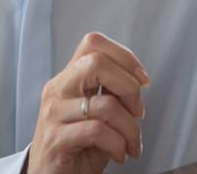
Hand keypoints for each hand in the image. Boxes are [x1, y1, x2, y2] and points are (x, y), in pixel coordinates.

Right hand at [28, 32, 149, 173]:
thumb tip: (137, 82)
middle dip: (129, 87)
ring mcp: (54, 114)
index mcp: (68, 80)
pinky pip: (98, 131)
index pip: (93, 43)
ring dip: (130, 129)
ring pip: (105, 104)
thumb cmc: (76, 149)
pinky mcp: (56, 139)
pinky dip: (118, 144)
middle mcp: (57, 91)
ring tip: (130, 144)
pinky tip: (119, 154)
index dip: (124, 56)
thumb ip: (111, 94)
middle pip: (96, 62)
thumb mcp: (96, 116)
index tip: (142, 80)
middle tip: (136, 112)